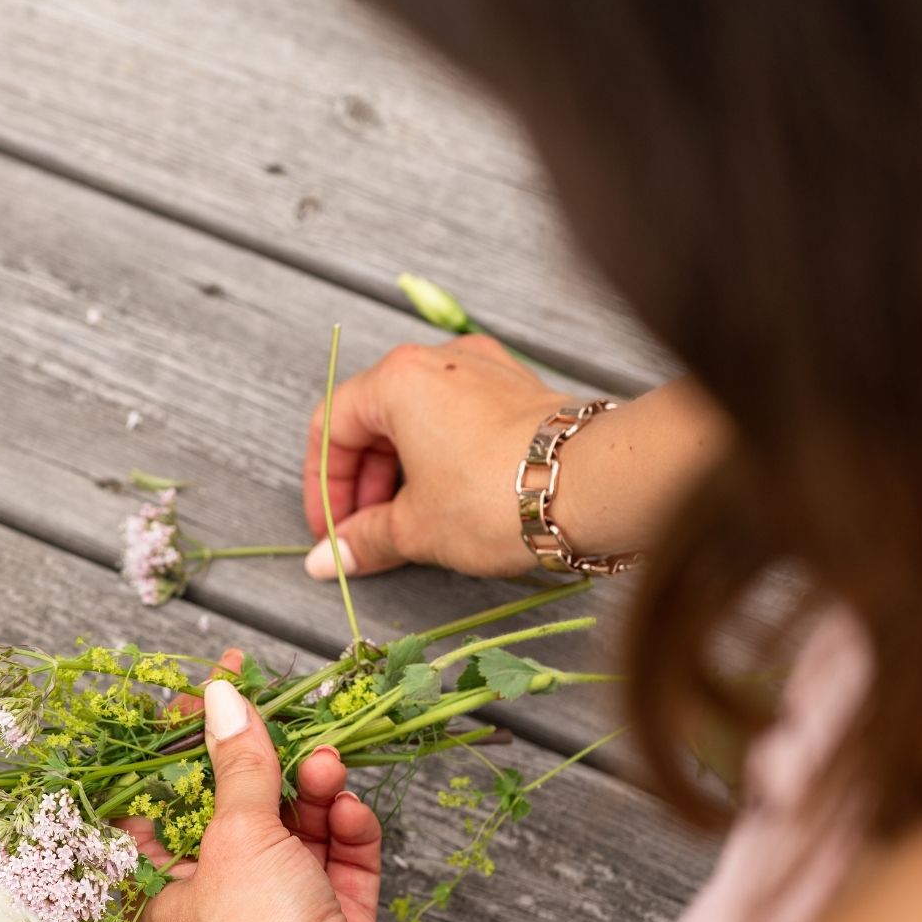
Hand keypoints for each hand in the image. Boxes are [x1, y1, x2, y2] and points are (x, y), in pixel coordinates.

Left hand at [127, 652, 415, 921]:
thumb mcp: (235, 836)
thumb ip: (237, 762)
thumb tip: (221, 696)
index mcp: (162, 884)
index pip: (160, 799)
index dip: (179, 744)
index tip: (206, 690)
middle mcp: (216, 895)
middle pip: (234, 806)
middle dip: (263, 761)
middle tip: (279, 707)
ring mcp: (278, 906)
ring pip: (293, 824)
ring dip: (311, 790)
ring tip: (327, 766)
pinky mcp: (334, 916)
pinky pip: (338, 854)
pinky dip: (345, 828)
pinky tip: (348, 810)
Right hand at [303, 335, 567, 577]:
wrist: (596, 485)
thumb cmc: (498, 496)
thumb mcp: (416, 527)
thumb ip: (365, 539)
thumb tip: (329, 561)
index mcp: (398, 379)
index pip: (332, 427)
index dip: (324, 487)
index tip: (333, 531)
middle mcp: (440, 361)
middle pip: (374, 419)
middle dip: (363, 483)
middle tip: (366, 533)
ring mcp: (486, 371)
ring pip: (419, 419)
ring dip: (401, 473)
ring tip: (407, 524)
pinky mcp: (521, 391)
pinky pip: (460, 420)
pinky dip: (441, 458)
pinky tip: (449, 501)